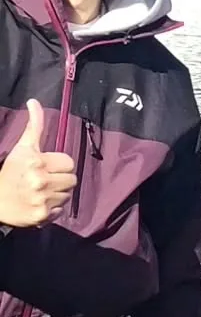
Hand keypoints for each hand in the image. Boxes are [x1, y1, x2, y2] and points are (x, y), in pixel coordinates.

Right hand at [0, 100, 73, 228]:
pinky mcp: (41, 216)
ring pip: (67, 195)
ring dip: (57, 194)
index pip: (69, 163)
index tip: (44, 167)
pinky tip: (38, 204)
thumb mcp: (23, 147)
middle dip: (60, 180)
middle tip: (42, 180)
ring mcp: (41, 200)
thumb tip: (34, 101)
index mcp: (37, 162)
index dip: (58, 165)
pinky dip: (51, 209)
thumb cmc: (12, 171)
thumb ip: (34, 125)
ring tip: (40, 192)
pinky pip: (60, 211)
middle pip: (71, 180)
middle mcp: (39, 181)